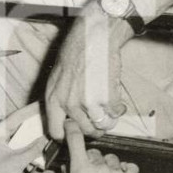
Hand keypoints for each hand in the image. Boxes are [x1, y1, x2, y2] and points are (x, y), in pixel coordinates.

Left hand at [0, 103, 48, 172]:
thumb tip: (45, 138)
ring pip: (20, 140)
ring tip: (47, 133)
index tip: (42, 104)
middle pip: (19, 127)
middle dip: (34, 125)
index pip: (16, 117)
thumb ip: (33, 148)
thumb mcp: (17, 161)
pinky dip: (29, 151)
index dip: (30, 110)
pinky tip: (39, 152)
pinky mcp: (4, 160)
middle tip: (49, 117)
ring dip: (33, 140)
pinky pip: (19, 151)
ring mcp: (0, 150)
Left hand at [45, 10, 127, 139]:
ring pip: (101, 126)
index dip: (68, 134)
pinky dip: (119, 109)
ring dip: (108, 121)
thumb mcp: (57, 77)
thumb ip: (59, 98)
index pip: (56, 132)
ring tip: (110, 112)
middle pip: (84, 131)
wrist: (93, 38)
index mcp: (53, 100)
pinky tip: (117, 101)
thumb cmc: (75, 52)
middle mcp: (68, 105)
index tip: (77, 130)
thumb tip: (64, 117)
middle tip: (100, 121)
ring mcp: (88, 104)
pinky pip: (115, 114)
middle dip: (94, 128)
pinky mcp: (106, 99)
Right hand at [63, 121, 138, 172]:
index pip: (75, 140)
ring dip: (108, 166)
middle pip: (94, 152)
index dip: (72, 129)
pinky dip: (126, 170)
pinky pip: (130, 167)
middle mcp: (99, 167)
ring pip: (112, 159)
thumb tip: (68, 167)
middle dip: (91, 160)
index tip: (70, 124)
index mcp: (81, 170)